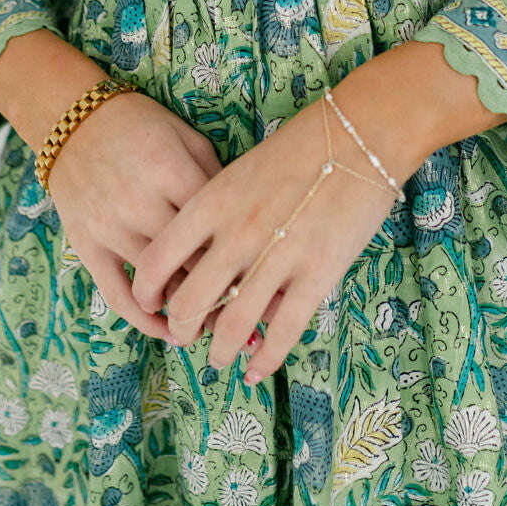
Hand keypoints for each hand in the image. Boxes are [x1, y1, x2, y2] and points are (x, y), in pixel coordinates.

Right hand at [43, 87, 225, 343]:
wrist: (71, 118)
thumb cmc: (140, 125)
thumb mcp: (186, 138)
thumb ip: (214, 179)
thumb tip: (242, 228)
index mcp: (170, 170)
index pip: (214, 228)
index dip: (242, 257)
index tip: (264, 278)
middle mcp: (139, 202)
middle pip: (190, 261)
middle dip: (222, 292)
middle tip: (250, 313)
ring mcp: (109, 226)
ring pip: (158, 282)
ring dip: (189, 309)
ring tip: (217, 325)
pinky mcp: (86, 244)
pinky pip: (116, 293)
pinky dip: (143, 319)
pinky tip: (168, 331)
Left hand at [129, 94, 404, 384]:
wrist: (359, 135)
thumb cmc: (300, 146)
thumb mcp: (242, 170)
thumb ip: (218, 212)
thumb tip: (202, 257)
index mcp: (212, 201)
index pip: (158, 258)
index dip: (147, 291)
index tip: (150, 303)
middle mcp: (237, 233)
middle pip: (189, 301)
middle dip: (181, 328)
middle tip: (184, 336)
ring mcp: (277, 256)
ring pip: (232, 325)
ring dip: (219, 351)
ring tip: (218, 358)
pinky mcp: (316, 275)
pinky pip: (282, 332)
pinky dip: (265, 359)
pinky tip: (257, 371)